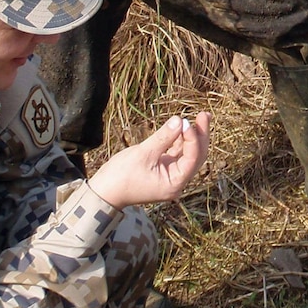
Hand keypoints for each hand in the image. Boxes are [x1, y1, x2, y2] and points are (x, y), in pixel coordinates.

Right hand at [88, 113, 210, 208]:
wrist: (103, 192)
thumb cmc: (121, 176)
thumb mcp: (143, 154)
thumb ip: (163, 137)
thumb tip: (180, 120)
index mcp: (175, 183)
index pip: (192, 158)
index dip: (192, 138)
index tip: (187, 122)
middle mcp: (177, 181)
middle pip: (196, 156)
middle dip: (200, 135)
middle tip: (204, 115)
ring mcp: (171, 175)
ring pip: (188, 153)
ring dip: (192, 136)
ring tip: (200, 117)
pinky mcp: (164, 169)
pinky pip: (177, 153)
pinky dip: (180, 140)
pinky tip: (182, 126)